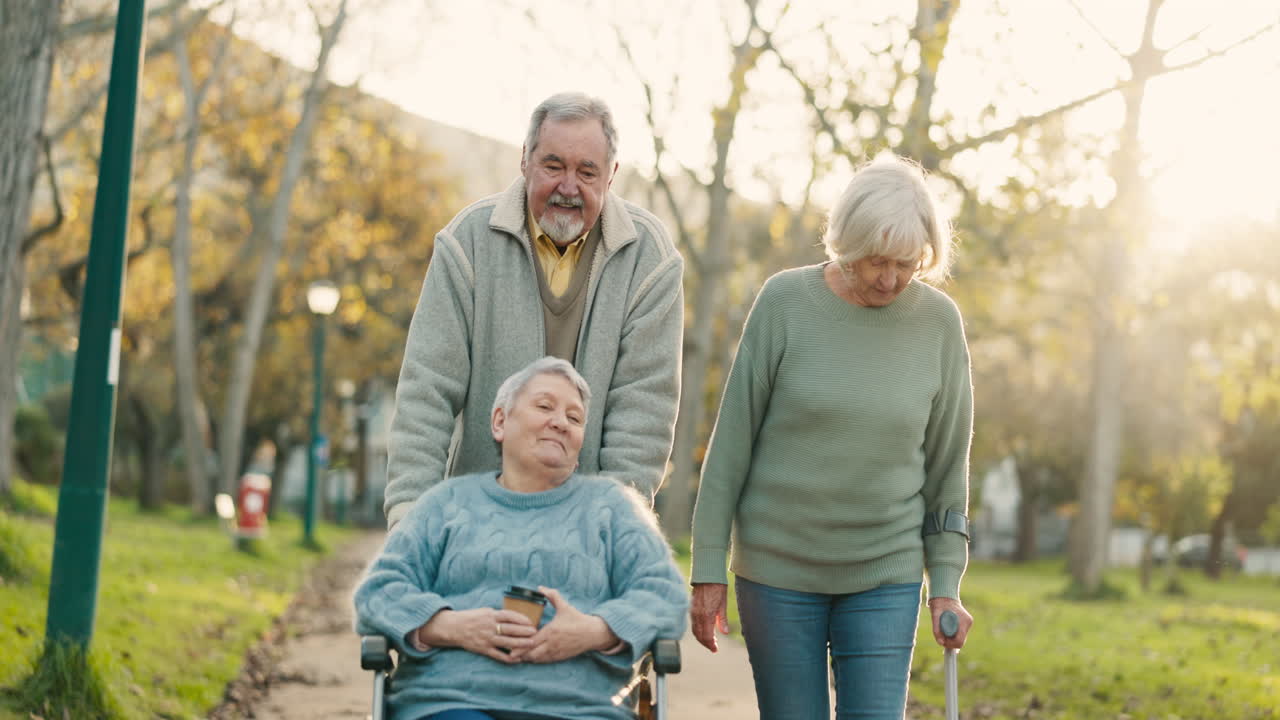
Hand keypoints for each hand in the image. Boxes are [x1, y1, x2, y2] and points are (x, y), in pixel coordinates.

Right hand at [415, 607, 536, 662]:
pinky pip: (498, 655)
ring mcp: (486, 638)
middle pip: (510, 629)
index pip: (509, 616)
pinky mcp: (483, 649)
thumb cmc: (472, 618)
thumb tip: (515, 616)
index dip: (522, 619)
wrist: (454, 628)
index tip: (531, 622)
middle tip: (535, 633)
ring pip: (506, 642)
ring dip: (520, 643)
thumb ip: (498, 615)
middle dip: (524, 631)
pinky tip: (517, 659)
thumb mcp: (485, 611)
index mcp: (491, 615)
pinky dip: (508, 658)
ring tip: (531, 644)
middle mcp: (489, 626)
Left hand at [511, 587, 617, 663]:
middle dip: (521, 653)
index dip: (520, 644)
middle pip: (532, 652)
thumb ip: (552, 596)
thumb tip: (540, 588)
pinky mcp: (561, 657)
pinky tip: (532, 657)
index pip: (531, 641)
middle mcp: (553, 643)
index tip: (511, 644)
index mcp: (551, 631)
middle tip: (510, 652)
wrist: (593, 633)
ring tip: (518, 656)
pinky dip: (537, 660)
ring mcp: (557, 652)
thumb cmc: (578, 619)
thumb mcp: (564, 606)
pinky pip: (546, 661)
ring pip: (538, 659)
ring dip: (528, 657)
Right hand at [690, 583, 729, 652]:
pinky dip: (697, 630)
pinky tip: (704, 630)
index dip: (711, 645)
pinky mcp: (691, 608)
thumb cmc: (717, 587)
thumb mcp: (723, 603)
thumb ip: (722, 620)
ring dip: (701, 638)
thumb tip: (724, 633)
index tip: (715, 649)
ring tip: (710, 641)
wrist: (706, 574)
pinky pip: (693, 623)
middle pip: (699, 635)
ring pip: (695, 630)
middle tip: (713, 647)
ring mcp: (693, 611)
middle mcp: (698, 615)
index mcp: (707, 615)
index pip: (706, 636)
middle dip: (706, 643)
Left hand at [927, 597, 972, 649]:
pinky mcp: (967, 623)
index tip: (942, 641)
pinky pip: (960, 634)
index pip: (959, 641)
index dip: (950, 644)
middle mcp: (968, 623)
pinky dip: (953, 634)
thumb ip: (937, 630)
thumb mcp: (934, 616)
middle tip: (941, 636)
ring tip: (943, 630)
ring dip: (951, 638)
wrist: (944, 596)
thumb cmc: (939, 605)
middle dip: (950, 642)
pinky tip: (948, 629)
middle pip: (961, 641)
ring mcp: (968, 623)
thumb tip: (940, 643)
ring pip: (961, 639)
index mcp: (963, 621)